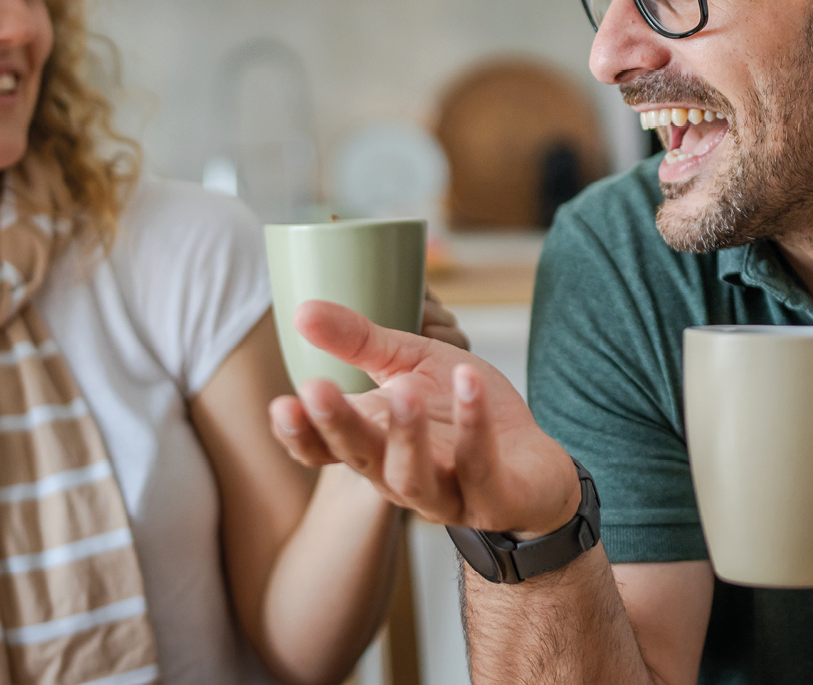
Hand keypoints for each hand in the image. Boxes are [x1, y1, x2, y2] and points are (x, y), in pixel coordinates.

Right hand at [268, 300, 579, 536]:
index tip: (280, 404)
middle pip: (360, 458)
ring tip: (403, 389)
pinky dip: (474, 426)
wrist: (532, 464)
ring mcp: (447, 495)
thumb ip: (358, 342)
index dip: (299, 433)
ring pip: (412, 478)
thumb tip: (302, 311)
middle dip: (337, 426)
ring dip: (404, 435)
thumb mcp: (409, 365)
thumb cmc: (458, 413)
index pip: (323, 450)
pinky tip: (468, 382)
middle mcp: (399, 476)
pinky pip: (480, 468)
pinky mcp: (494, 500)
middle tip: (315, 390)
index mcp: (373, 444)